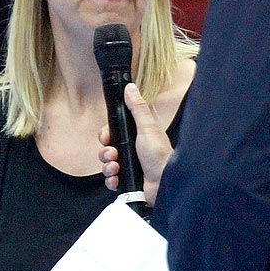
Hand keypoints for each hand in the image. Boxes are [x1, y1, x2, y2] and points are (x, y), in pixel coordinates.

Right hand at [99, 83, 171, 206]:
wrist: (164, 183)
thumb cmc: (160, 154)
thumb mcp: (148, 127)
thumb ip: (137, 107)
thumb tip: (130, 87)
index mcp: (135, 137)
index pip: (112, 133)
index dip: (106, 135)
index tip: (107, 137)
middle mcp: (131, 151)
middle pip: (106, 149)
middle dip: (105, 152)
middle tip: (113, 153)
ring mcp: (128, 167)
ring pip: (106, 165)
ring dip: (107, 166)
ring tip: (117, 167)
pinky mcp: (126, 182)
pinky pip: (110, 181)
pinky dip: (111, 180)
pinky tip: (118, 179)